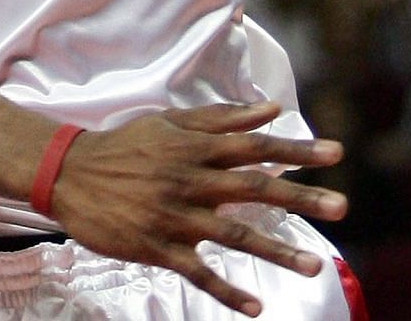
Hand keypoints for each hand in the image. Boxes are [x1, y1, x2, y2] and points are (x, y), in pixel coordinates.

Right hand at [46, 102, 347, 316]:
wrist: (68, 173)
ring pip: (233, 235)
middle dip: (300, 197)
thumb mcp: (170, 122)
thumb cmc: (124, 145)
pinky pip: (197, 271)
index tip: (336, 154)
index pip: (256, 146)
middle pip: (254, 188)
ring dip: (275, 250)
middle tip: (342, 206)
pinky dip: (225, 291)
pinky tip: (254, 308)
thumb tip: (270, 108)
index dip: (296, 149)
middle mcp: (191, 180)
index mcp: (195, 147)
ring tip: (313, 265)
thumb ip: (221, 118)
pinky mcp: (155, 247)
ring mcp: (174, 216)